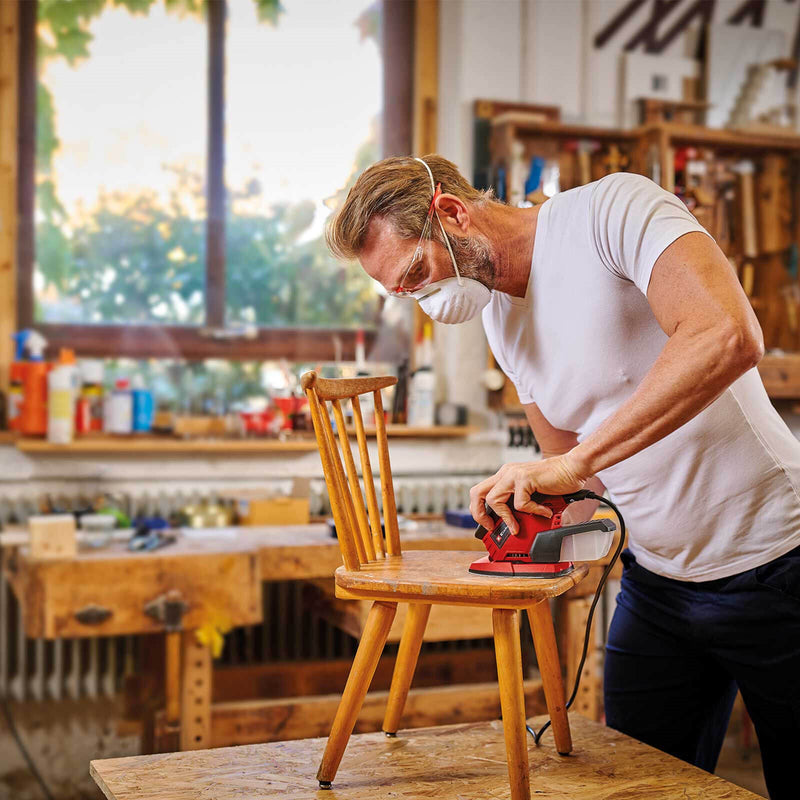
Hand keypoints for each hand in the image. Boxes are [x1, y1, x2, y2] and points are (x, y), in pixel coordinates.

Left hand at [469, 451, 589, 535]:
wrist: (573, 468)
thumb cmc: (556, 481)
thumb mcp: (531, 494)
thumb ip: (519, 504)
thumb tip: (512, 527)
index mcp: (504, 476)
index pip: (480, 492)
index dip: (479, 510)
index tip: (488, 525)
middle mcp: (506, 473)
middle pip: (477, 493)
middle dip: (479, 514)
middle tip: (491, 527)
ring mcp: (513, 474)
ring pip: (494, 500)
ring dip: (505, 518)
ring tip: (517, 527)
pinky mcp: (525, 478)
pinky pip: (520, 504)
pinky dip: (533, 512)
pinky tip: (544, 511)